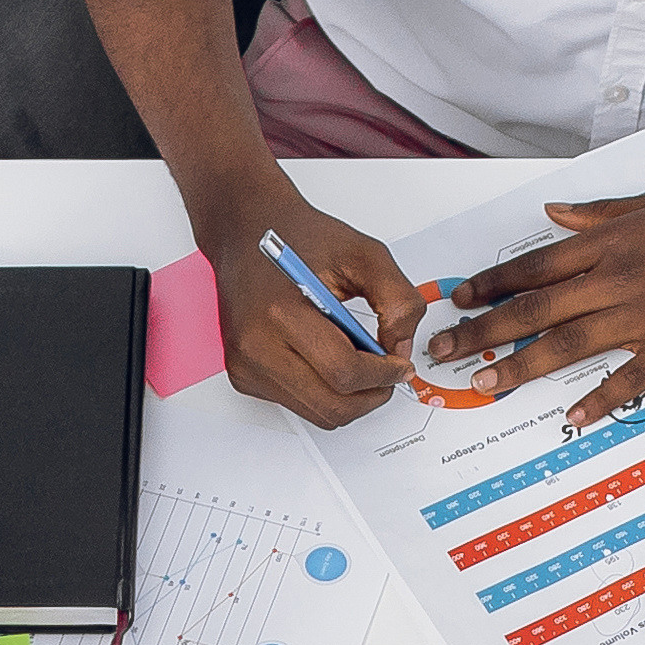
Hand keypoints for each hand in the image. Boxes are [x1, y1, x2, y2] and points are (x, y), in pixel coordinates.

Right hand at [201, 186, 403, 429]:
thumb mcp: (363, 253)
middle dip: (372, 395)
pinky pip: (298, 405)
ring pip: (318, 414)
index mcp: (281, 313)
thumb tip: (400, 348)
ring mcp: (246, 365)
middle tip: (389, 373)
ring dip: (351, 398)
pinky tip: (329, 359)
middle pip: (332, 406)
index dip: (384, 375)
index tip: (401, 364)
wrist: (245, 230)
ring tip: (362, 364)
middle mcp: (256, 346)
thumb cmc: (298, 236)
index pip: (344, 373)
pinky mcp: (243, 375)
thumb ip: (397, 298)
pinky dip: (325, 392)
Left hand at [437, 188, 644, 420]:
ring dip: (522, 366)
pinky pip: (628, 379)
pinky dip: (597, 401)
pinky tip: (571, 419)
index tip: (458, 301)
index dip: (491, 285)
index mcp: (613, 241)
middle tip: (444, 352)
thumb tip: (554, 216)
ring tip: (485, 385)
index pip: (535, 265)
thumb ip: (601, 215)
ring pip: (568, 344)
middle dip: (484, 329)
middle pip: (536, 307)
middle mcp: (620, 277)